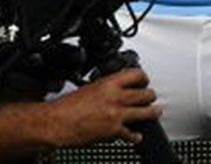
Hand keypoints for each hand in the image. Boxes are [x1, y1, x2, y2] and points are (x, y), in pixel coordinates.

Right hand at [43, 68, 162, 145]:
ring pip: (146, 112)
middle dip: (150, 96)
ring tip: (155, 113)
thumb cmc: (66, 108)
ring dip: (152, 113)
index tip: (144, 81)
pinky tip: (136, 137)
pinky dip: (135, 136)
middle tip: (150, 98)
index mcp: (109, 84)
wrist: (55, 123)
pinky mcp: (114, 131)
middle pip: (146, 94)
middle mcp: (116, 97)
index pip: (137, 74)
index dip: (143, 78)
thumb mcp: (88, 88)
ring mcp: (117, 114)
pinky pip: (131, 134)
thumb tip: (115, 91)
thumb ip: (105, 89)